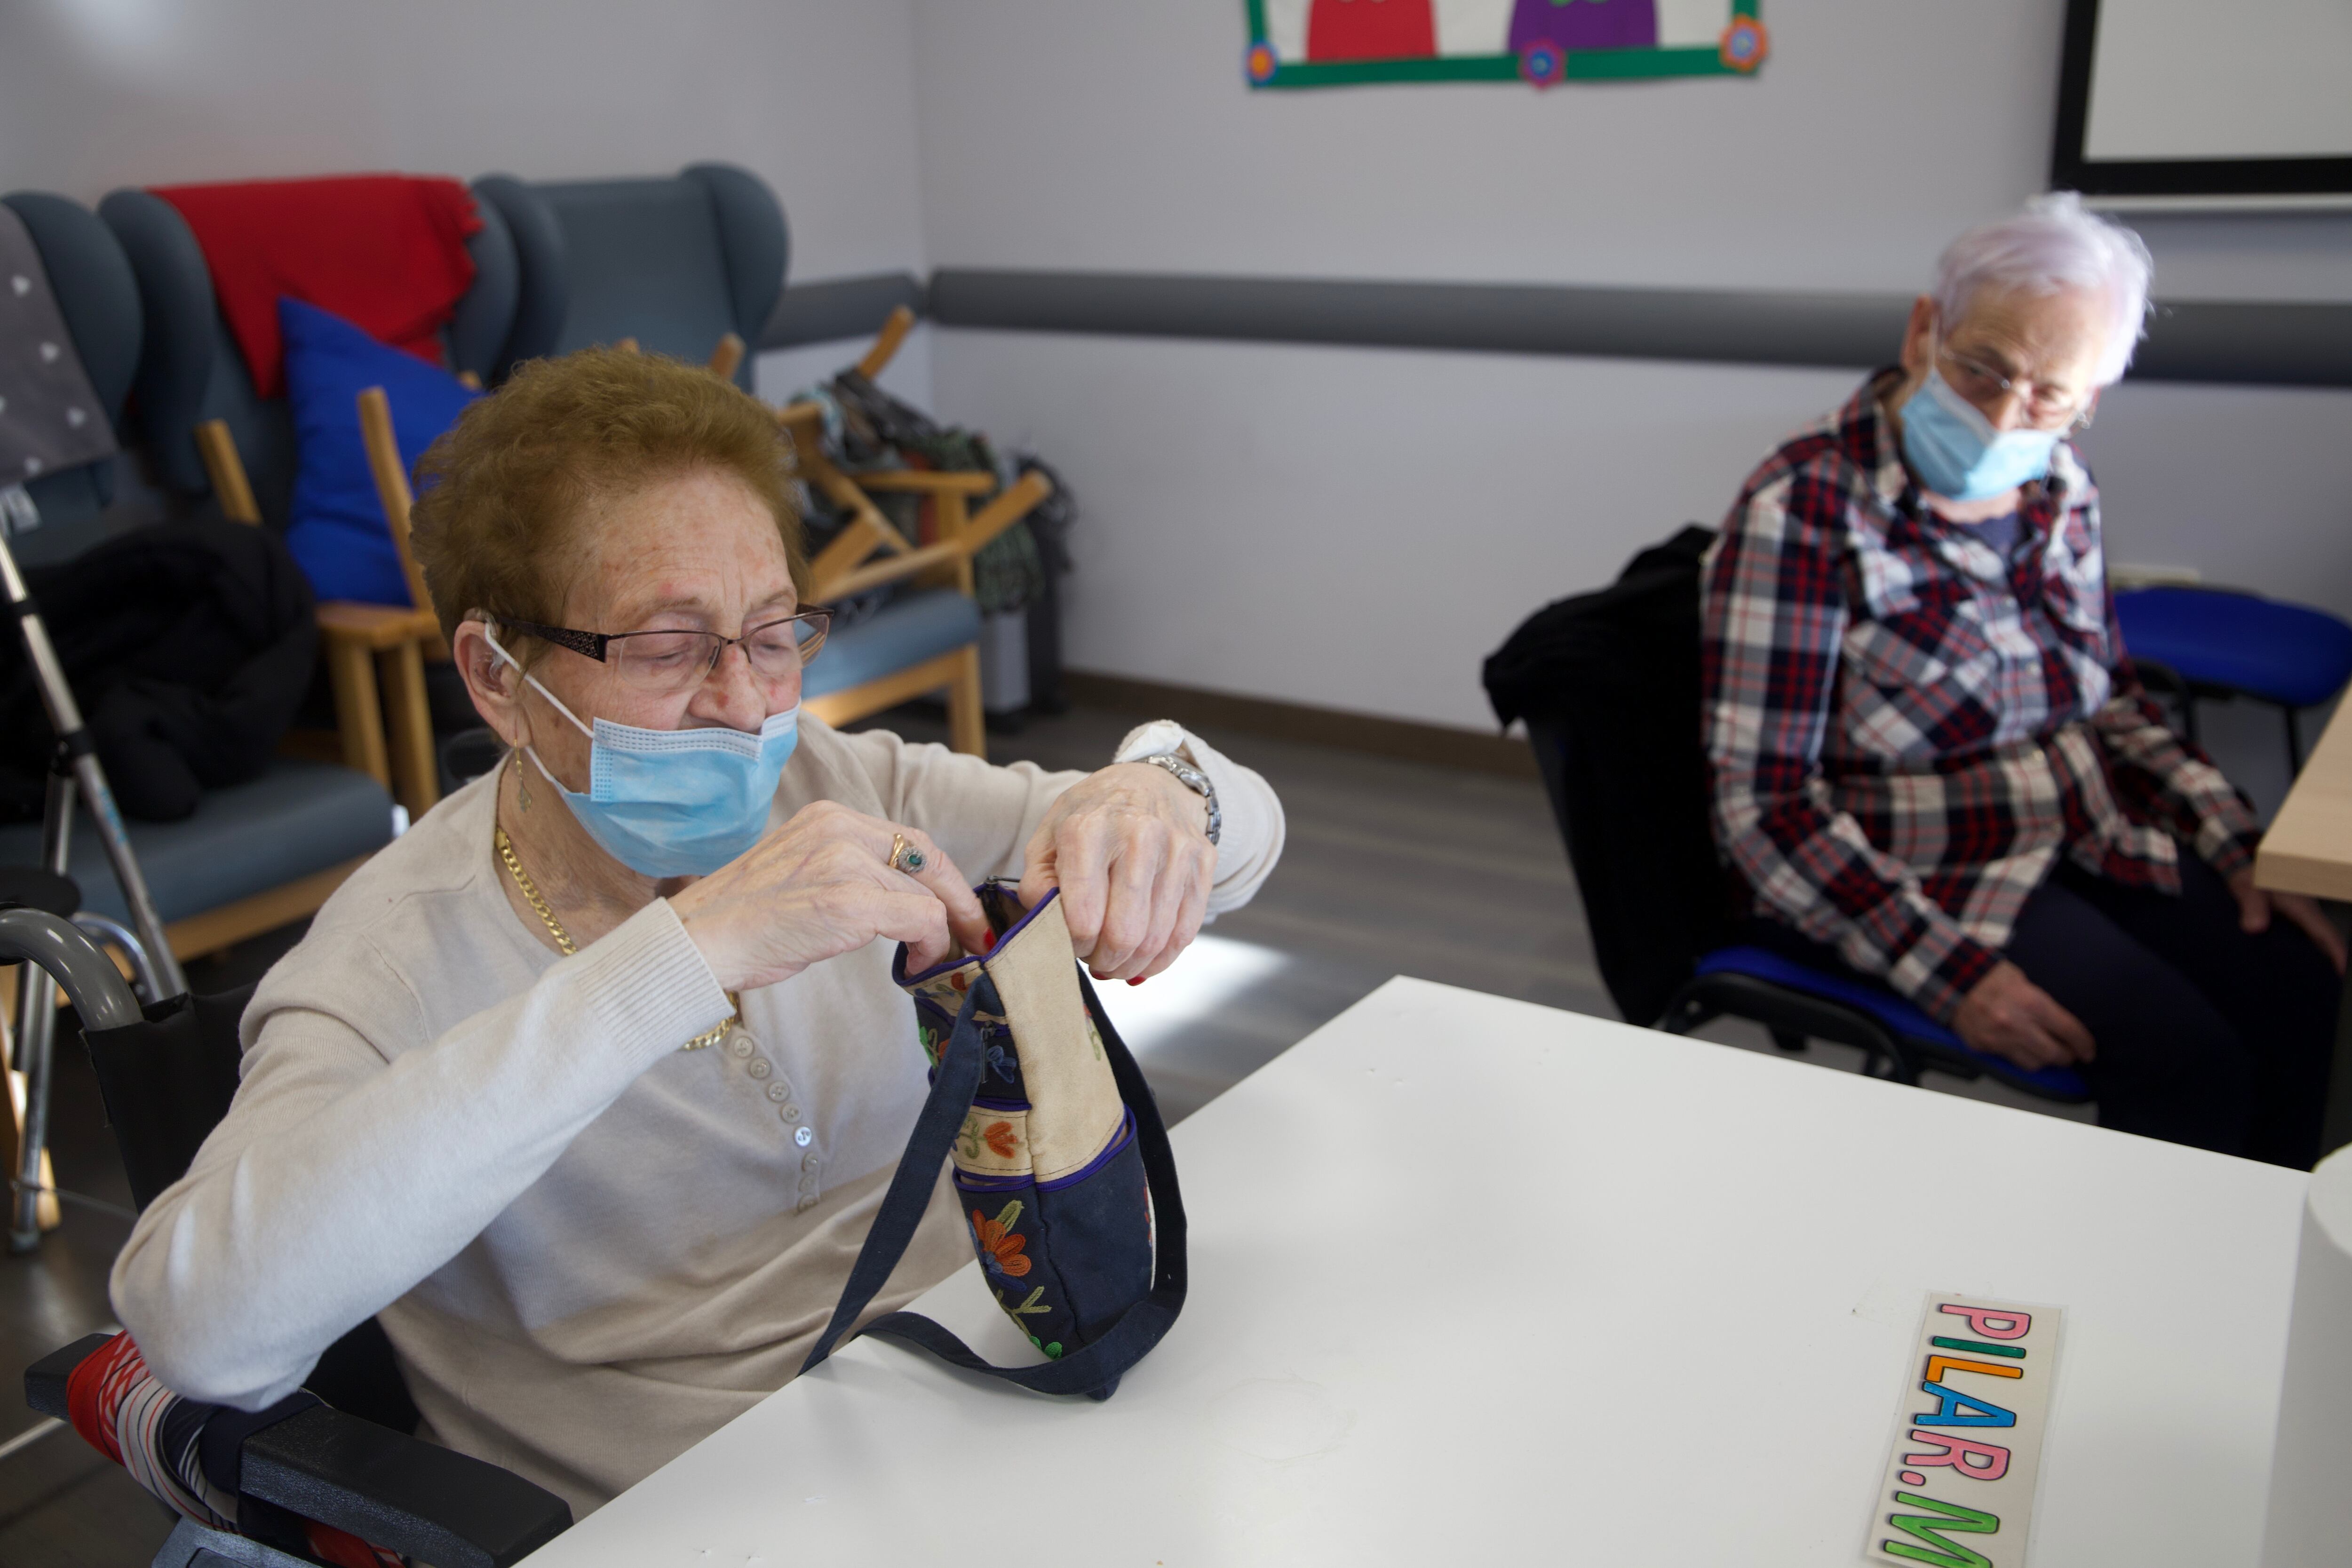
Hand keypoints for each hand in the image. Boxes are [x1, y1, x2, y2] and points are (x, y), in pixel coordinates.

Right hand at [669, 801, 991, 991]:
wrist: (699, 942)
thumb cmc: (746, 919)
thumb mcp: (801, 872)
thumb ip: (847, 869)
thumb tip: (900, 896)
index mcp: (829, 816)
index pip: (907, 838)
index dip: (941, 875)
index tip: (956, 907)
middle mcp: (839, 828)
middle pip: (928, 856)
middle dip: (958, 897)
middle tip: (973, 931)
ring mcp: (843, 862)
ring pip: (926, 891)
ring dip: (941, 929)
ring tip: (937, 957)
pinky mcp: (846, 901)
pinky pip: (917, 917)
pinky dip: (929, 943)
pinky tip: (917, 963)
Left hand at [1017, 762, 1218, 982]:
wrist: (1149, 782)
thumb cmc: (1093, 816)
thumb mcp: (1049, 838)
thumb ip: (1037, 884)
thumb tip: (1047, 927)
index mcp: (1089, 829)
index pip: (1083, 918)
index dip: (1074, 945)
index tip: (1071, 942)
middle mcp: (1138, 835)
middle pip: (1124, 934)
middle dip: (1104, 960)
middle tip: (1094, 958)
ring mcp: (1176, 849)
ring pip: (1157, 940)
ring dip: (1131, 963)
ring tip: (1116, 959)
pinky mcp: (1202, 862)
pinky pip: (1185, 932)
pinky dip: (1161, 958)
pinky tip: (1143, 957)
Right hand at [1951, 961, 2095, 1071]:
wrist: (1950, 977)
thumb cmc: (1988, 974)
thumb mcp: (2023, 980)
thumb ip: (2041, 1003)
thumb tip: (2058, 1024)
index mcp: (2031, 1003)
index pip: (2069, 1031)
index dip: (2084, 1044)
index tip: (2089, 1051)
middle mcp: (2017, 1025)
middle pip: (2055, 1054)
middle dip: (2067, 1056)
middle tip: (2070, 1054)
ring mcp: (1998, 1039)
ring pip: (2034, 1064)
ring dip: (2044, 1060)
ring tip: (2046, 1053)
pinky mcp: (1982, 1046)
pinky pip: (2009, 1061)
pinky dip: (2019, 1057)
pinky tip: (2021, 1049)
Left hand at [2227, 869, 2346, 973]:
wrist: (2245, 869)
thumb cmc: (2250, 879)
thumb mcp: (2248, 889)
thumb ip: (2251, 906)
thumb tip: (2255, 928)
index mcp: (2301, 907)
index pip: (2325, 933)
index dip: (2336, 952)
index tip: (2342, 972)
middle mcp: (2307, 913)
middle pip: (2327, 940)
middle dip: (2333, 961)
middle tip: (2331, 985)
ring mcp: (2303, 916)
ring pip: (2318, 940)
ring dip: (2322, 958)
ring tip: (2317, 983)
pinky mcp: (2295, 919)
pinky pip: (2307, 937)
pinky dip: (2309, 951)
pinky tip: (2299, 968)